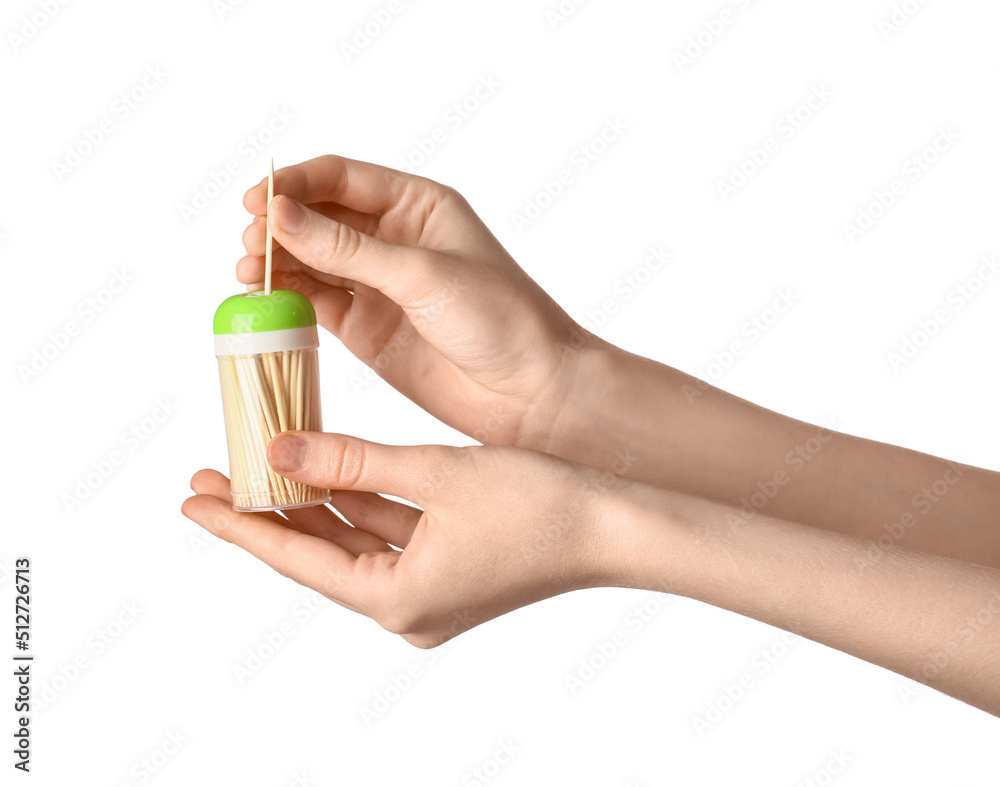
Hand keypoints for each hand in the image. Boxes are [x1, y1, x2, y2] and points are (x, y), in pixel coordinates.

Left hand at [181, 431, 623, 646]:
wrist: (615, 524)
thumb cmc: (538, 503)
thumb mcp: (432, 474)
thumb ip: (350, 463)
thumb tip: (279, 451)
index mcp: (399, 599)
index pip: (298, 558)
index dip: (241, 527)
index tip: (193, 501)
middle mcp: (408, 606)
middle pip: (319, 552)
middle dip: (268, 512)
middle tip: (211, 478)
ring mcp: (429, 591)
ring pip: (353, 540)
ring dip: (312, 504)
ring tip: (260, 465)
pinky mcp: (449, 570)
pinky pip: (388, 535)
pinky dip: (358, 503)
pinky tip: (326, 471)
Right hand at [239, 154, 596, 447]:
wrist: (531, 393)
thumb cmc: (502, 320)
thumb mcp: (422, 275)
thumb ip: (349, 248)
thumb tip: (279, 215)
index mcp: (418, 205)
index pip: (340, 177)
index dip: (294, 184)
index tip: (256, 202)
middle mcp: (394, 238)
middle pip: (318, 216)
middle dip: (280, 226)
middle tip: (251, 247)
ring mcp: (378, 284)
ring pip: (312, 260)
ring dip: (278, 263)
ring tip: (250, 276)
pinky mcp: (367, 327)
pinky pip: (316, 302)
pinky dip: (289, 299)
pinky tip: (268, 300)